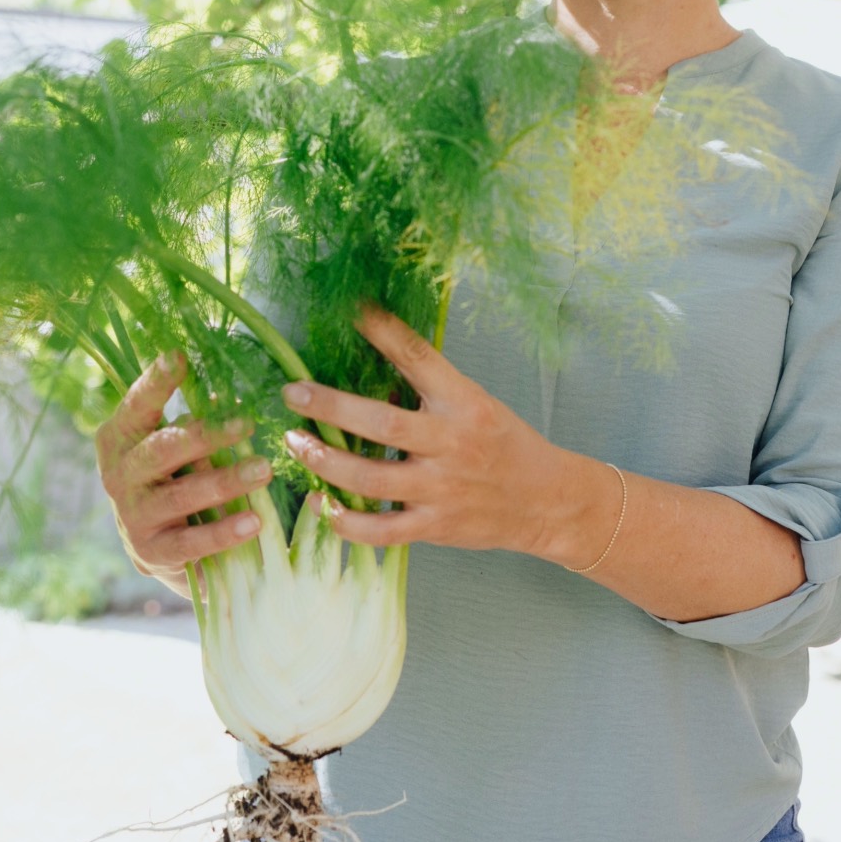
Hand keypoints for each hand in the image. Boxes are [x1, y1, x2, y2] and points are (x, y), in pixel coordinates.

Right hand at [95, 351, 273, 594]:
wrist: (158, 548)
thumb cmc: (174, 479)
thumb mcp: (176, 448)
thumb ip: (193, 423)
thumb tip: (226, 393)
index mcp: (120, 439)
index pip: (137, 406)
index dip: (155, 382)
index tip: (178, 357)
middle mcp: (119, 475)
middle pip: (163, 450)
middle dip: (206, 435)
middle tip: (248, 423)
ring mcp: (133, 516)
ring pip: (182, 495)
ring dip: (226, 481)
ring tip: (264, 470)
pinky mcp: (153, 554)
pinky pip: (192, 542)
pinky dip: (224, 533)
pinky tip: (254, 523)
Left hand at [280, 306, 571, 553]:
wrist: (547, 501)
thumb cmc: (504, 445)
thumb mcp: (476, 404)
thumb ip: (430, 390)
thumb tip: (369, 361)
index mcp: (464, 403)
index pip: (420, 359)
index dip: (385, 333)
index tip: (353, 311)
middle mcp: (451, 443)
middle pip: (383, 424)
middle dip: (331, 406)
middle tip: (293, 393)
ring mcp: (441, 489)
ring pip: (371, 478)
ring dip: (326, 461)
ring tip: (294, 443)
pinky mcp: (434, 526)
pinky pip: (380, 530)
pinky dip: (345, 521)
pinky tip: (320, 505)